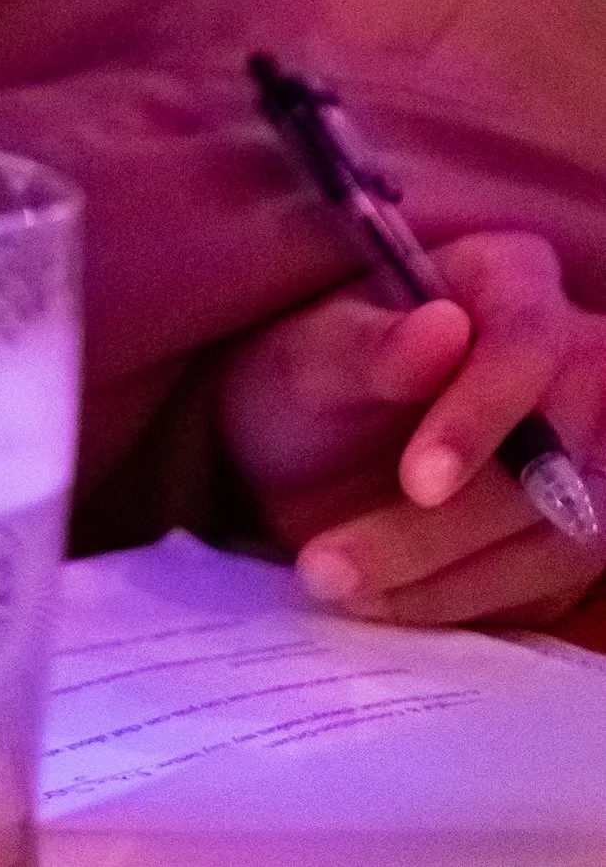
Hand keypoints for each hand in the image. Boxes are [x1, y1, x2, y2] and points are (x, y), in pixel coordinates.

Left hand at [217, 229, 605, 627]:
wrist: (302, 455)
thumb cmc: (305, 376)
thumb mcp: (306, 356)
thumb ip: (368, 345)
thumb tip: (445, 330)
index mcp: (509, 280)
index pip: (528, 341)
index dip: (482, 415)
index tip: (418, 483)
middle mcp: (570, 360)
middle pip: (548, 454)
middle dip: (443, 525)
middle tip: (332, 565)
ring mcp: (585, 453)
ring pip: (555, 533)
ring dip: (443, 577)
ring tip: (335, 584)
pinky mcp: (574, 531)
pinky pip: (541, 584)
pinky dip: (457, 600)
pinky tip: (379, 599)